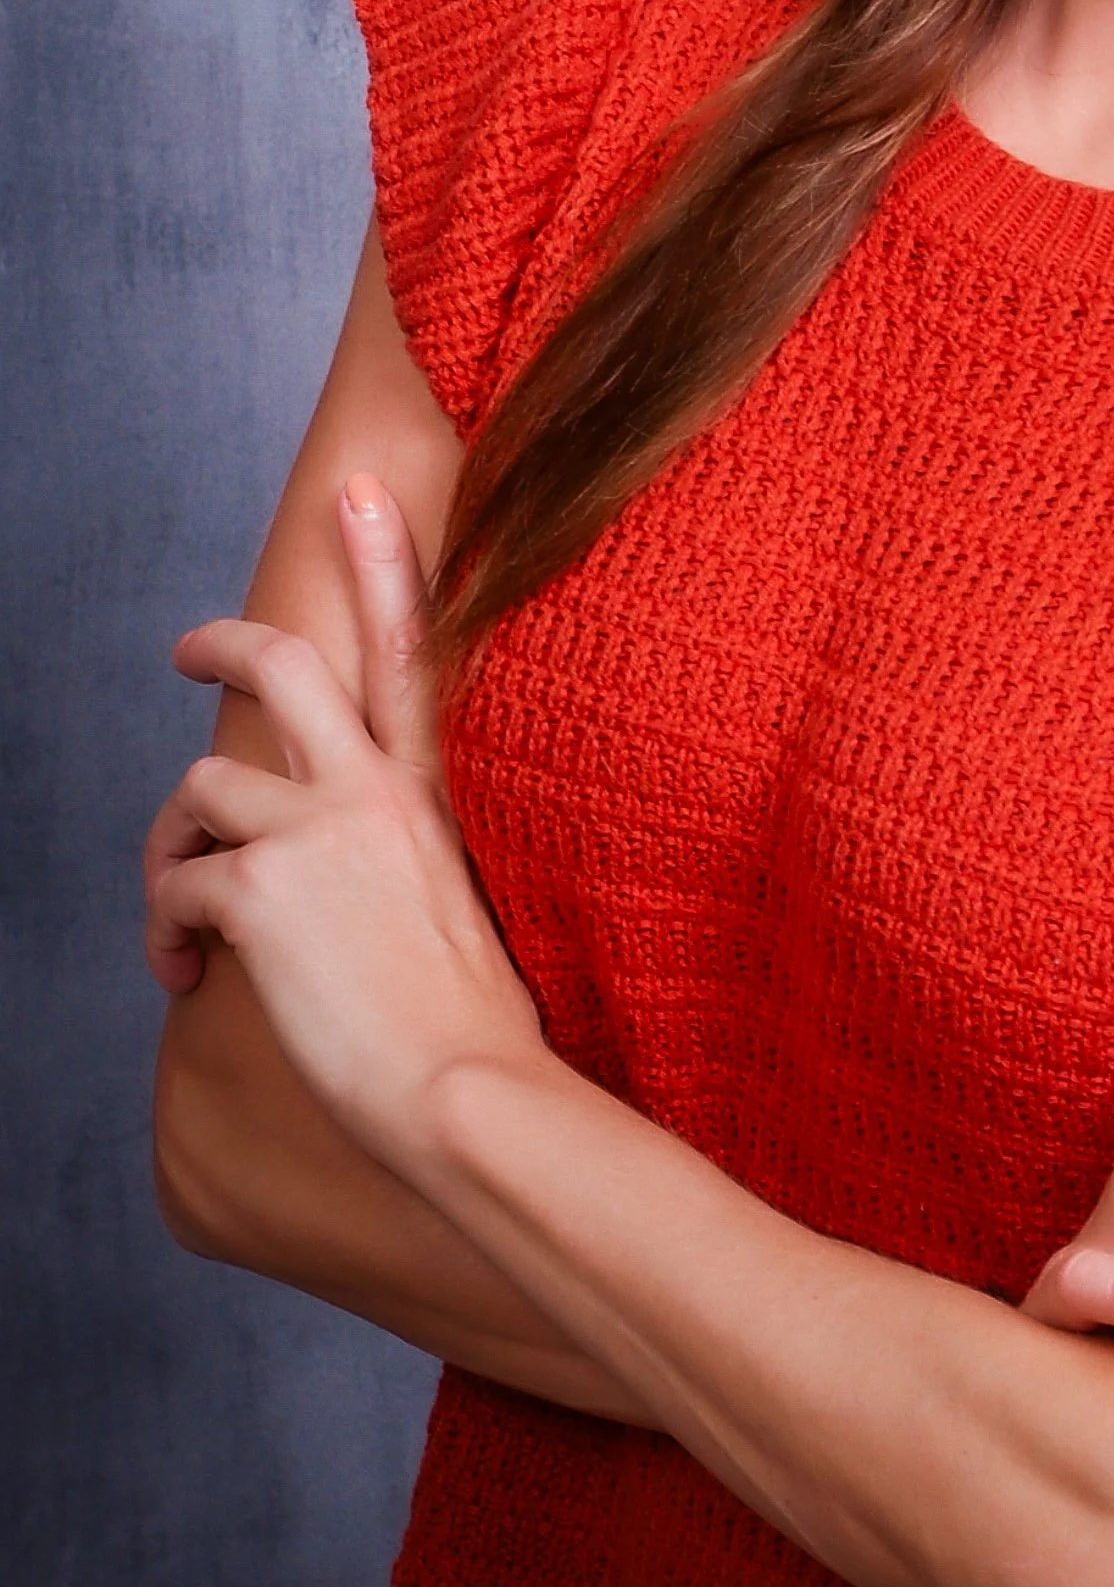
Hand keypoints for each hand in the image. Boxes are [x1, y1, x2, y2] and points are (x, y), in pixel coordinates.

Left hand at [143, 477, 541, 1157]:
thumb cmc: (476, 1030)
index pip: (413, 649)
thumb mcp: (462, 911)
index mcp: (432, 794)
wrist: (465, 1090)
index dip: (384, 562)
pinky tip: (186, 976)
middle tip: (190, 651)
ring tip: (180, 917)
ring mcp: (317, 829)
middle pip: (285, 666)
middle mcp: (375, 791)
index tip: (354, 496)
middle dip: (224, 645)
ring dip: (170, 849)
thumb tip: (341, 888)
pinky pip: (176, 885)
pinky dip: (164, 930)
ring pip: (201, 787)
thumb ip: (404, 869)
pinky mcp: (259, 886)